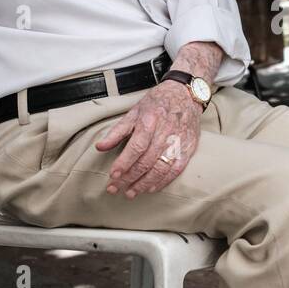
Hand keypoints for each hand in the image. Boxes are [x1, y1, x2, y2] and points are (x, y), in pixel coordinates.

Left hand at [95, 80, 201, 197]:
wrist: (185, 94)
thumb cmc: (158, 103)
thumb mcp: (134, 112)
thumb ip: (117, 131)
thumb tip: (100, 147)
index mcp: (150, 120)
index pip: (137, 146)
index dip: (124, 162)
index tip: (113, 175)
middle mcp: (166, 131)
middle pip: (147, 160)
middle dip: (130, 177)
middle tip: (116, 188)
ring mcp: (179, 141)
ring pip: (161, 168)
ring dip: (145, 183)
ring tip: (131, 193)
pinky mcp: (188, 148)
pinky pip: (176, 169)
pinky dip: (163, 181)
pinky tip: (151, 188)